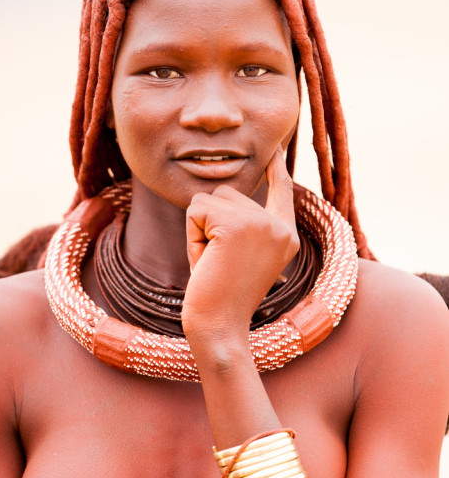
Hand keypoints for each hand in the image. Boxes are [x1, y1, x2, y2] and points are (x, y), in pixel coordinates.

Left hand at [182, 146, 299, 340]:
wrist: (220, 327)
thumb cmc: (223, 299)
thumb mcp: (241, 258)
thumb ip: (242, 227)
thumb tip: (222, 193)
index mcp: (286, 236)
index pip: (282, 193)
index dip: (277, 170)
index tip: (276, 150)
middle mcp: (280, 226)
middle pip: (227, 194)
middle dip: (210, 225)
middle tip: (219, 264)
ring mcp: (261, 223)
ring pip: (209, 200)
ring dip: (199, 231)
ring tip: (213, 264)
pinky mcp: (236, 224)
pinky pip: (195, 210)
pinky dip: (191, 237)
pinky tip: (205, 262)